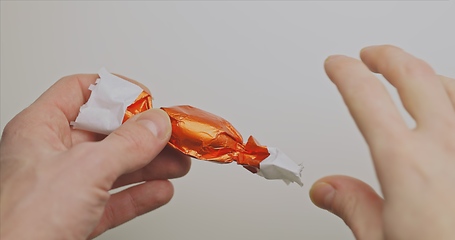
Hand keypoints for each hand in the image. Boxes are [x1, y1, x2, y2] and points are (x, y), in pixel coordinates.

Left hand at [0, 74, 190, 238]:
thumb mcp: (85, 169)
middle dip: (143, 136)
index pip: (79, 93)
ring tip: (177, 162)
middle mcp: (51, 156)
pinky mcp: (75, 217)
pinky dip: (139, 195)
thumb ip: (126, 144)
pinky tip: (160, 190)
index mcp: (39, 130)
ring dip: (149, 165)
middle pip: (105, 133)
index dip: (115, 92)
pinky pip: (114, 199)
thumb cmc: (20, 223)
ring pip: (114, 167)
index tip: (146, 100)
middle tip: (171, 136)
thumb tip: (156, 124)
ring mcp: (64, 188)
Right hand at [310, 45, 454, 238]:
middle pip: (413, 76)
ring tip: (415, 76)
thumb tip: (326, 189)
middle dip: (387, 58)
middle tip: (373, 56)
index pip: (366, 97)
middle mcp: (447, 144)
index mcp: (407, 163)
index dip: (346, 73)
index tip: (338, 65)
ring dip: (427, 73)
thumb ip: (354, 207)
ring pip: (452, 86)